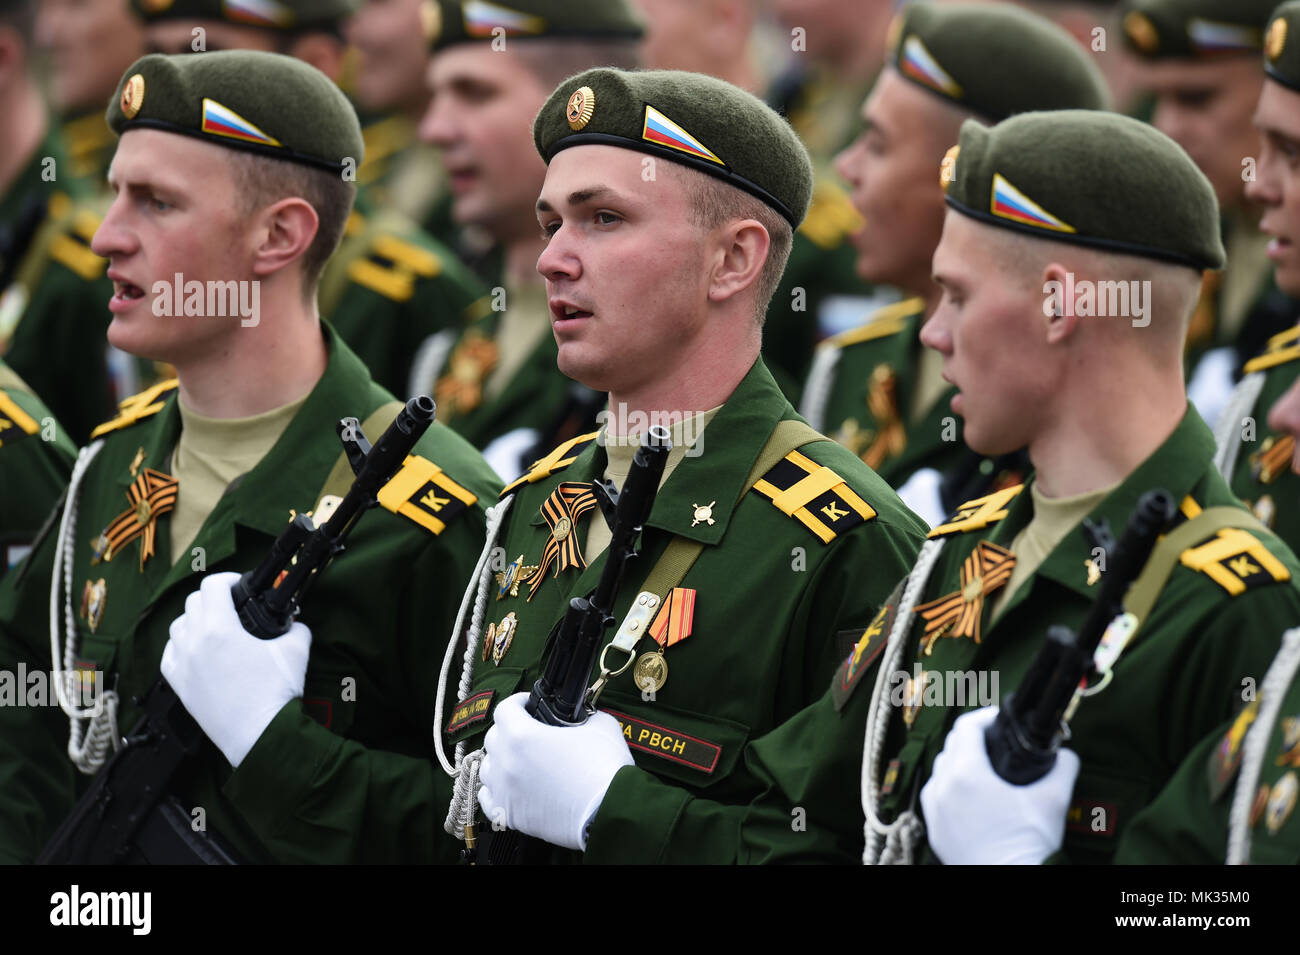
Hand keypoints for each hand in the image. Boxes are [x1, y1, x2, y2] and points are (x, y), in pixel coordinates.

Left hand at [161, 572, 311, 767]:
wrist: (261, 735)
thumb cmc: (276, 695)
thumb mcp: (296, 650)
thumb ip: (295, 627)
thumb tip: (293, 622)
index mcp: (220, 629)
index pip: (212, 586)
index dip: (228, 579)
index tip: (239, 585)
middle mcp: (195, 643)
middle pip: (193, 602)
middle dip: (213, 598)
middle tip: (232, 605)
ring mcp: (183, 665)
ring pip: (178, 626)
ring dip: (195, 620)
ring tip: (215, 627)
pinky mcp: (179, 685)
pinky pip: (170, 654)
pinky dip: (182, 645)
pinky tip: (199, 651)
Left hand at [478, 693, 632, 850]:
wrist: (610, 811)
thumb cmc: (605, 770)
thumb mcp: (601, 725)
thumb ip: (584, 715)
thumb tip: (582, 717)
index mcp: (522, 735)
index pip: (505, 709)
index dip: (518, 702)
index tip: (528, 704)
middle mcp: (507, 762)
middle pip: (493, 737)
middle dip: (509, 729)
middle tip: (529, 732)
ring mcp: (505, 791)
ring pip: (488, 768)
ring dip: (500, 760)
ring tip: (520, 761)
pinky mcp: (510, 815)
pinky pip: (488, 799)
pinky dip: (496, 789)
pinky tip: (510, 786)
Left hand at [920, 706, 1079, 864]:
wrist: (1012, 882)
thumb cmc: (1028, 845)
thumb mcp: (1053, 800)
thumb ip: (1062, 768)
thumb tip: (1067, 755)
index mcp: (966, 773)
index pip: (966, 726)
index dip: (984, 716)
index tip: (998, 718)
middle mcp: (942, 787)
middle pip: (951, 746)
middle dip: (971, 738)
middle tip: (993, 741)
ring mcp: (934, 809)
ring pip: (940, 771)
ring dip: (957, 762)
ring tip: (981, 768)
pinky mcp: (933, 829)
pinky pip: (935, 797)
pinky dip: (949, 789)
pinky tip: (968, 796)